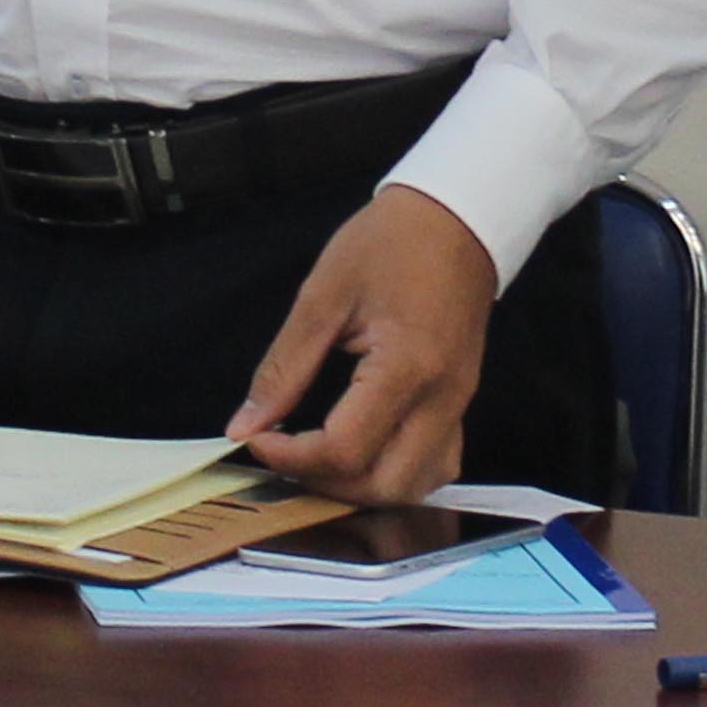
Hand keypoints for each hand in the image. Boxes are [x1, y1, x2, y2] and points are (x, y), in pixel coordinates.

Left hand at [230, 185, 497, 502]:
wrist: (456, 218)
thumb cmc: (390, 243)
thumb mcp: (322, 294)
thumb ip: (284, 367)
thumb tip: (246, 424)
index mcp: (405, 367)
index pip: (344, 449)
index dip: (290, 456)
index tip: (257, 436)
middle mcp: (440, 400)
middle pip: (383, 486)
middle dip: (324, 484)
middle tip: (284, 452)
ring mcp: (457, 406)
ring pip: (414, 486)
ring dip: (361, 488)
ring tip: (317, 457)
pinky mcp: (460, 403)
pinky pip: (436, 465)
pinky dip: (395, 475)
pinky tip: (363, 452)